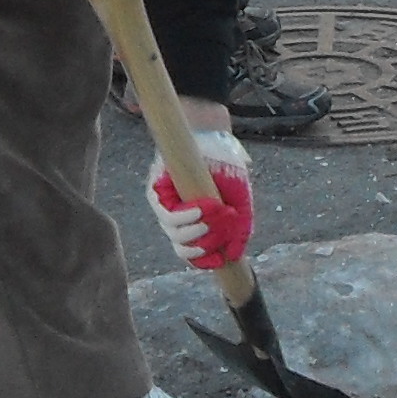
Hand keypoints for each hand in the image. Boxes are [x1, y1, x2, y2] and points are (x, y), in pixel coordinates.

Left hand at [148, 131, 254, 269]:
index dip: (204, 261)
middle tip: (220, 230)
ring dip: (196, 231)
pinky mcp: (155, 192)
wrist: (213, 136)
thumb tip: (234, 255)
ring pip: (174, 235)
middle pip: (182, 247)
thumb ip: (240, 229)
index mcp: (195, 223)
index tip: (219, 261)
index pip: (193, 252)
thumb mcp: (240, 201)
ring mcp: (165, 206)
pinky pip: (168, 216)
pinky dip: (187, 216)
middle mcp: (177, 218)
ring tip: (213, 216)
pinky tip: (203, 207)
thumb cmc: (227, 168)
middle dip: (204, 245)